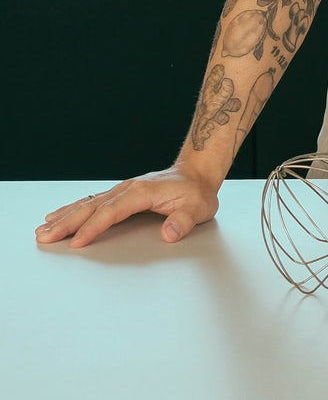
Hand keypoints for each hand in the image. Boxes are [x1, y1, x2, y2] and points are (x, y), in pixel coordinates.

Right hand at [34, 166, 220, 247]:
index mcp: (144, 192)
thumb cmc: (196, 192)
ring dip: (65, 216)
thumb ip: (184, 221)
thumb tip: (170, 233)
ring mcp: (123, 190)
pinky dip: (73, 209)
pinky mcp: (121, 194)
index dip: (95, 226)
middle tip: (45, 237)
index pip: (113, 210)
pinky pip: (92, 201)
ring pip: (88, 203)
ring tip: (43, 229)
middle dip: (68, 222)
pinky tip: (58, 216)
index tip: (78, 241)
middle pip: (93, 206)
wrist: (197, 173)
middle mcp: (129, 188)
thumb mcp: (198, 208)